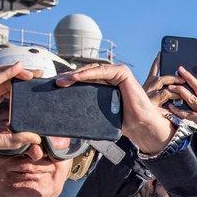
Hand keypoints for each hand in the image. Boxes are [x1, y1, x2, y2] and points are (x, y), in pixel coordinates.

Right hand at [0, 63, 40, 173]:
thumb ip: (15, 139)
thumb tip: (36, 139)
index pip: (7, 92)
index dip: (20, 88)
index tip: (35, 87)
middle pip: (4, 81)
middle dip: (21, 77)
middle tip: (39, 75)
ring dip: (14, 72)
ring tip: (30, 72)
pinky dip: (3, 72)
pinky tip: (16, 68)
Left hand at [58, 63, 172, 155]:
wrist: (140, 125)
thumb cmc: (124, 121)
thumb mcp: (101, 112)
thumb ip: (90, 107)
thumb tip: (71, 112)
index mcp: (107, 84)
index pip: (86, 79)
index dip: (72, 81)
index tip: (58, 85)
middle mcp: (112, 76)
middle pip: (87, 73)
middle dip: (70, 77)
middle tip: (56, 82)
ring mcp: (117, 73)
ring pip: (92, 70)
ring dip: (76, 74)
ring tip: (63, 81)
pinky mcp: (122, 72)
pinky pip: (101, 71)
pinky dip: (88, 74)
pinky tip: (76, 77)